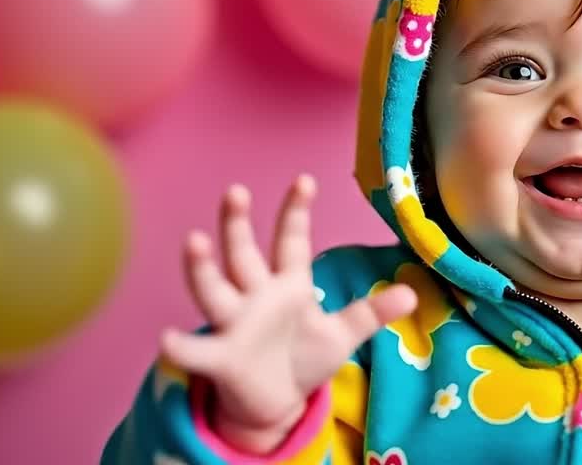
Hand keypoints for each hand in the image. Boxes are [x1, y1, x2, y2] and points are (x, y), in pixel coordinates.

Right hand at [160, 175, 416, 453]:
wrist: (277, 400)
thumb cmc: (304, 356)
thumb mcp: (344, 334)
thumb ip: (372, 312)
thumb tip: (413, 295)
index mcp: (288, 285)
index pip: (292, 241)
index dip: (296, 212)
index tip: (304, 180)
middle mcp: (255, 296)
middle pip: (243, 254)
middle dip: (237, 224)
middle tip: (235, 191)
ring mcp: (234, 324)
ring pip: (214, 290)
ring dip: (202, 268)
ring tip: (193, 241)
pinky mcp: (220, 357)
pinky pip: (197, 351)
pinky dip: (183, 345)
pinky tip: (168, 338)